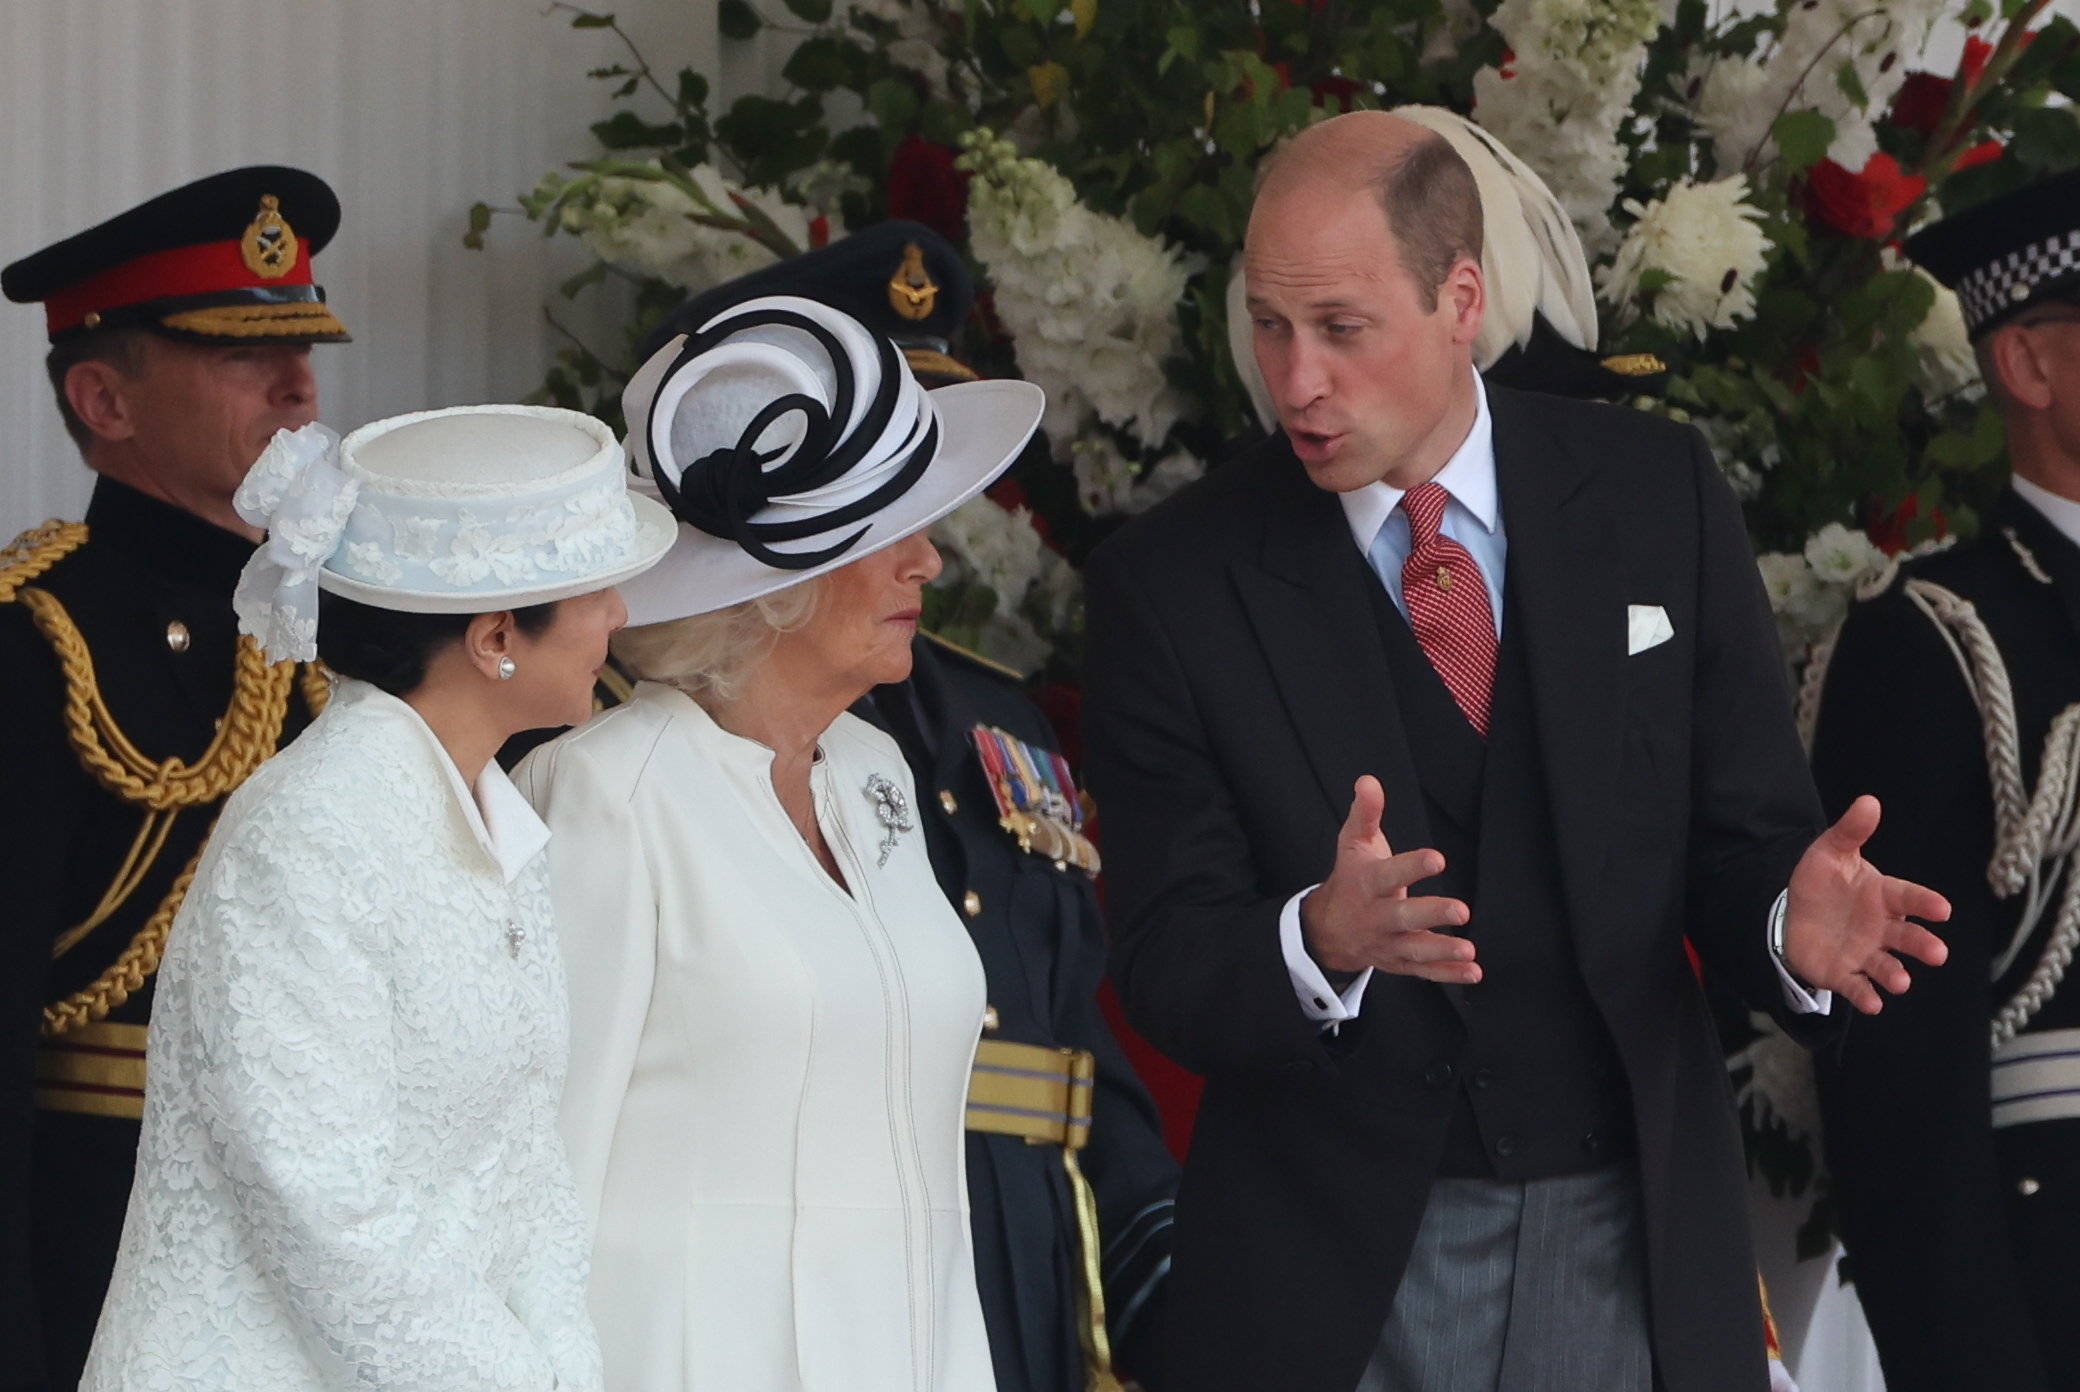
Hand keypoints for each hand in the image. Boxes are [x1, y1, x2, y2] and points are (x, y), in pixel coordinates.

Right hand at [1299, 776, 1478, 982]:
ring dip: (1442, 951)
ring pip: (1414, 950)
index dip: (1412, 867)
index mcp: (1368, 884)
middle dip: (1431, 914)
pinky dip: (1448, 974)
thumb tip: (1369, 780)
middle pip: (1403, 917)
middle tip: (1461, 910)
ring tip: (1469, 951)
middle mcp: (1376, 916)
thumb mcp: (1353, 843)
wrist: (1326, 930)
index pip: (1389, 874)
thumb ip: (1366, 813)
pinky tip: (1473, 972)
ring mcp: (1388, 943)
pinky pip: (1423, 972)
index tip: (1437, 859)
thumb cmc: (1350, 879)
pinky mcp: (1399, 962)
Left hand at [1783, 795, 1950, 1013]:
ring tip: (1901, 981)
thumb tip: (1869, 801)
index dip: (1924, 903)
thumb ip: (1851, 831)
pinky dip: (1865, 995)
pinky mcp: (1844, 973)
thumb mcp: (1830, 852)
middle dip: (1922, 945)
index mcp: (1883, 896)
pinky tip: (1873, 1004)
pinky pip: (1856, 986)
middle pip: (1907, 937)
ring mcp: (1865, 952)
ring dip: (1895, 974)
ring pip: (1886, 966)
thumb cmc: (1823, 882)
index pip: (1908, 897)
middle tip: (1938, 954)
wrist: (1795, 914)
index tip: (1943, 908)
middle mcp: (1881, 928)